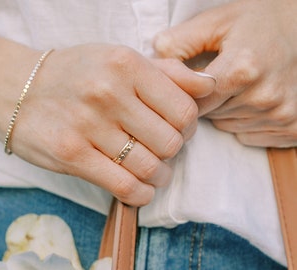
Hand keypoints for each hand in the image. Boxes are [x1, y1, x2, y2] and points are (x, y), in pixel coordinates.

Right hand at [0, 30, 213, 204]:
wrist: (17, 89)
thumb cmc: (76, 75)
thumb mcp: (119, 60)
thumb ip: (168, 72)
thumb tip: (209, 85)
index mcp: (126, 64)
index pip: (184, 108)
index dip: (188, 125)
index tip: (177, 128)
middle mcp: (107, 92)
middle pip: (171, 141)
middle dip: (173, 151)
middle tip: (161, 148)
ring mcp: (87, 125)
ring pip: (151, 167)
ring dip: (159, 175)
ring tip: (152, 169)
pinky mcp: (71, 155)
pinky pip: (125, 187)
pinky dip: (141, 194)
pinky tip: (140, 187)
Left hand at [153, 0, 296, 146]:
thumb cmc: (259, 22)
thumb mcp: (218, 21)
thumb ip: (181, 40)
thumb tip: (154, 58)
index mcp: (243, 69)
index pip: (193, 104)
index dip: (186, 96)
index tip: (187, 87)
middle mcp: (264, 97)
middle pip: (210, 116)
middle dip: (208, 101)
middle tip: (221, 77)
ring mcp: (281, 115)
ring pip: (228, 126)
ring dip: (226, 111)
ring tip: (241, 86)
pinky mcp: (293, 128)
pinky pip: (248, 136)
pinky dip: (245, 122)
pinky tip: (254, 99)